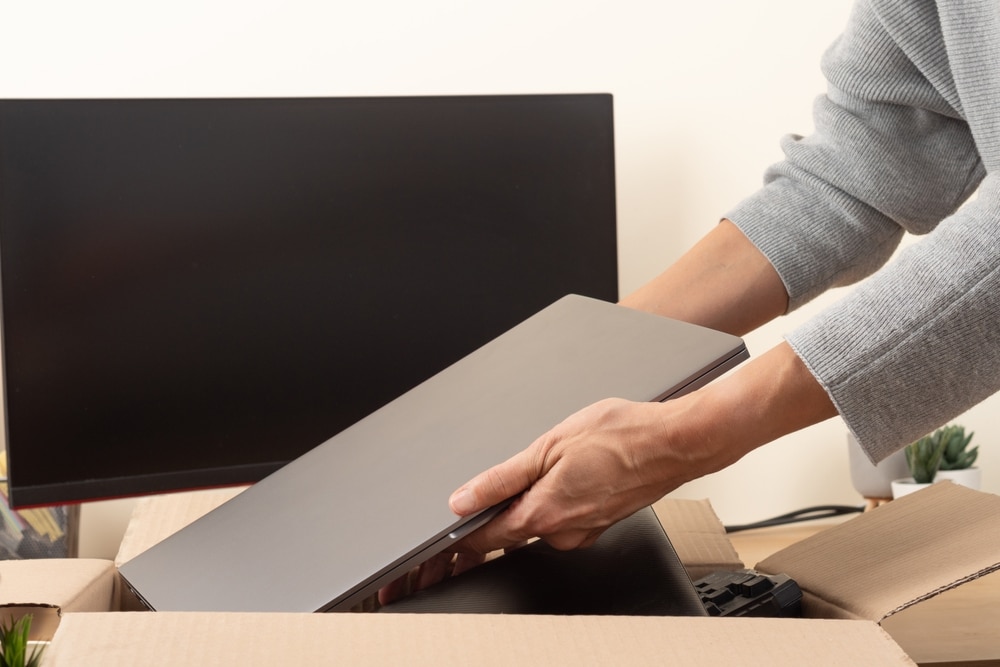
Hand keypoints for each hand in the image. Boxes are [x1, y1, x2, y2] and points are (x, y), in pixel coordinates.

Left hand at [447, 397, 692, 552]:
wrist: (675, 444)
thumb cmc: (621, 437)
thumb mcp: (548, 446)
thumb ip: (502, 478)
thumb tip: (464, 500)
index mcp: (544, 514)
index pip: (487, 538)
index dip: (461, 538)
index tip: (446, 535)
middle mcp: (563, 532)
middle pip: (512, 530)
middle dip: (495, 513)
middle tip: (485, 490)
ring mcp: (584, 531)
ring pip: (540, 522)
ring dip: (528, 502)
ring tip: (536, 467)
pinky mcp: (600, 523)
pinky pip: (564, 517)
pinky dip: (554, 500)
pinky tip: (564, 473)